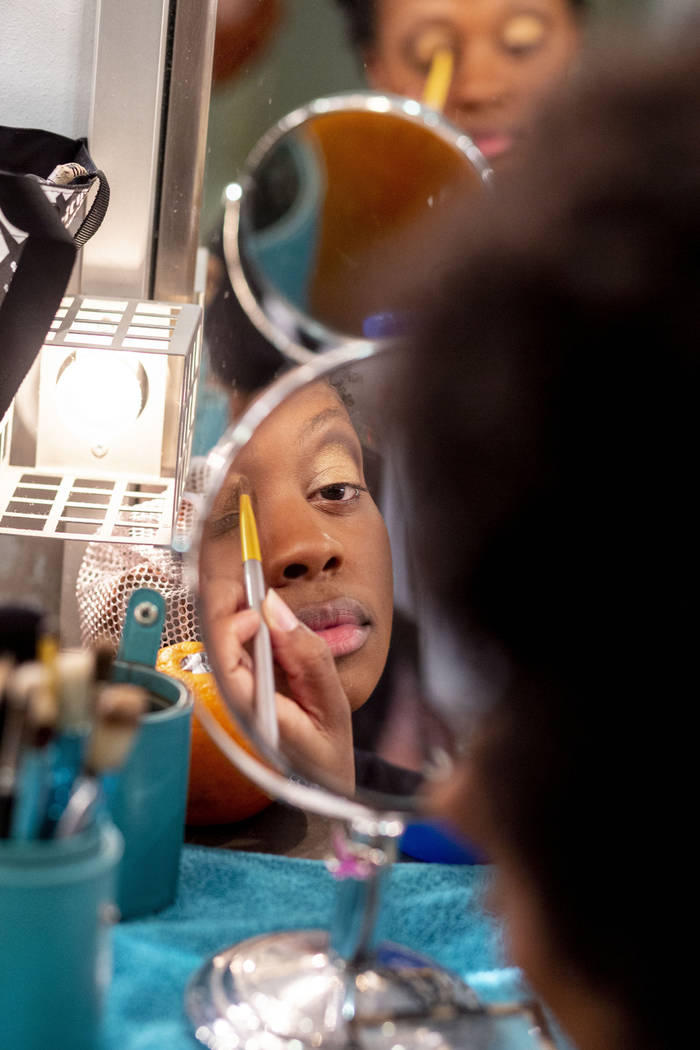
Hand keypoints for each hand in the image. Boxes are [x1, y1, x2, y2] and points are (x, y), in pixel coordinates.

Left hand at [202, 579, 354, 794]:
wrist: (325, 790)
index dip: (229, 631)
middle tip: (240, 582)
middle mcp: (237, 709)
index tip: (253, 612)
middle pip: (213, 652)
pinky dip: (238, 630)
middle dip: (221, 611)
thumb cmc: (328, 756)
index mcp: (255, 716)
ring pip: (218, 652)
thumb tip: (273, 607)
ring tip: (244, 591)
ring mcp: (236, 702)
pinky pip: (231, 657)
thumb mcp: (332, 704)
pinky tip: (250, 615)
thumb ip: (307, 655)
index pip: (224, 666)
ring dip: (227, 616)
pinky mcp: (243, 696)